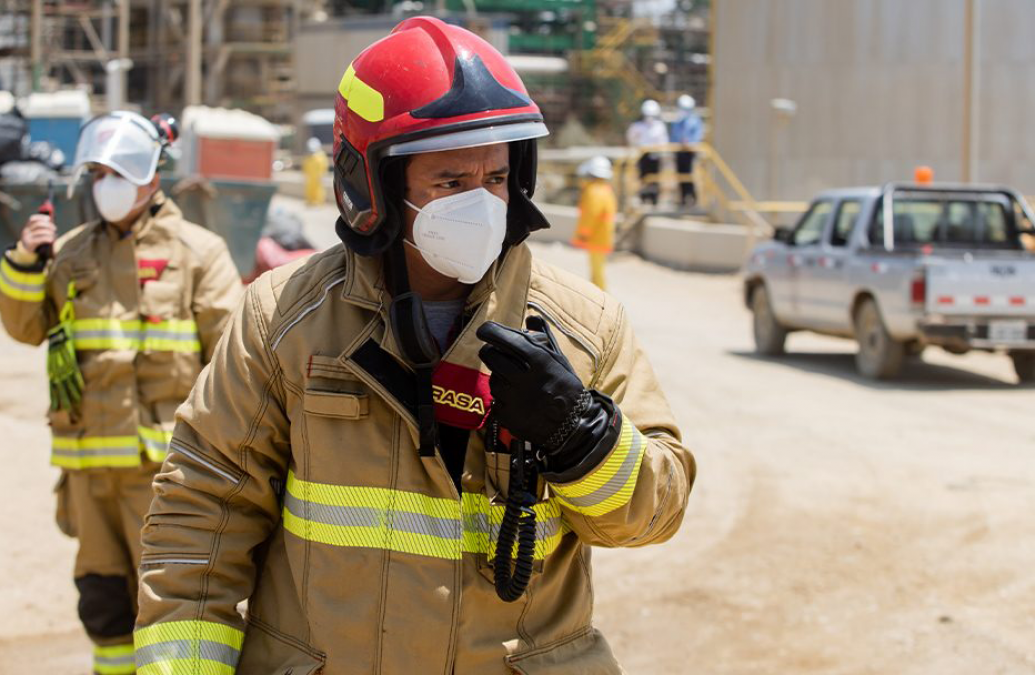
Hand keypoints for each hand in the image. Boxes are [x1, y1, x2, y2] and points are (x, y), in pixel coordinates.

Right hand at [20, 214, 56, 253]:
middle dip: (48, 225)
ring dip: (49, 232)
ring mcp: (27, 236)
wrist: (27, 252)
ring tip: (54, 235)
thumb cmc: (35, 240)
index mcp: (27, 226)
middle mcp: (26, 230)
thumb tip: (51, 222)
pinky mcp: (30, 243)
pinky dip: (47, 238)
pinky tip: (52, 240)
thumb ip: (42, 227)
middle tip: (55, 228)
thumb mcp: (36, 233)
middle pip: (38, 224)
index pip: (32, 218)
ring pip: (40, 231)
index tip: (49, 218)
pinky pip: (40, 239)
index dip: (41, 217)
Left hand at [477, 316, 588, 449]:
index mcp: (539, 361)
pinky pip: (494, 401)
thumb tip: (531, 318)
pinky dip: (502, 399)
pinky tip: (516, 400)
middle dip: (491, 351)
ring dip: (498, 377)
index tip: (484, 331)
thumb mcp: (560, 359)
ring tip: (513, 381)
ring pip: (492, 379)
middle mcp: (524, 379)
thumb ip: (544, 337)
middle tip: (496, 353)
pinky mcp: (507, 417)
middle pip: (490, 356)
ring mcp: (514, 400)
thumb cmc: (565, 387)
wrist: (573, 425)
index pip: (504, 338)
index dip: (489, 331)